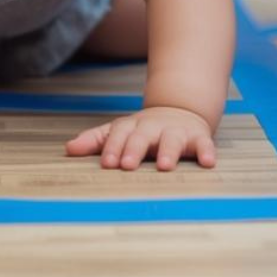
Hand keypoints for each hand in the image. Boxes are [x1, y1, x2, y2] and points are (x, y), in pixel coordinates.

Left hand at [64, 106, 216, 170]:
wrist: (179, 110)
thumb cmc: (143, 130)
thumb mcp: (119, 132)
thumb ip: (95, 141)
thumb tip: (68, 150)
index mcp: (132, 127)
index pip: (119, 135)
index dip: (113, 148)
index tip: (107, 163)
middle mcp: (153, 128)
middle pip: (142, 136)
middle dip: (135, 149)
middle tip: (127, 166)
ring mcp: (176, 132)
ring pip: (172, 140)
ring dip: (168, 152)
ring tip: (164, 167)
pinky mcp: (198, 138)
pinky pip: (204, 145)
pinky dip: (207, 152)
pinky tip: (208, 163)